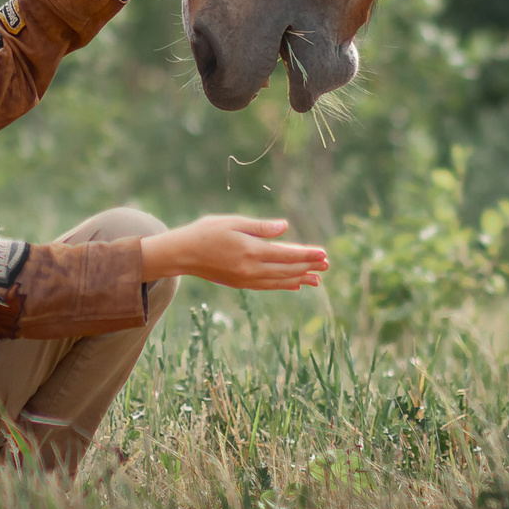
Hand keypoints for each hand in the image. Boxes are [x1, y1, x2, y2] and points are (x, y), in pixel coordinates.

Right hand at [140, 214, 327, 291]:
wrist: (182, 254)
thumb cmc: (206, 232)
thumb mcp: (233, 222)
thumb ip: (260, 227)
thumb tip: (285, 227)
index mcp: (251, 251)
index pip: (287, 255)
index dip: (307, 255)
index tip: (324, 254)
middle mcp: (251, 269)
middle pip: (287, 270)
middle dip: (309, 267)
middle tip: (327, 265)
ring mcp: (245, 279)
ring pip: (279, 281)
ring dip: (300, 279)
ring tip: (317, 279)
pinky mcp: (240, 283)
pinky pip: (268, 286)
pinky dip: (283, 285)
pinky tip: (294, 284)